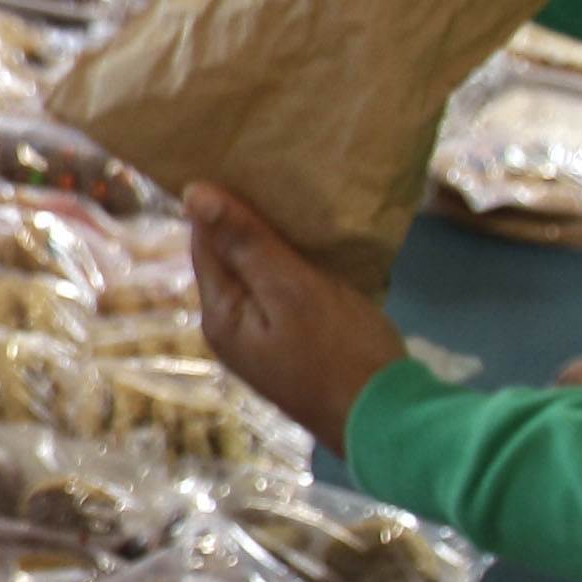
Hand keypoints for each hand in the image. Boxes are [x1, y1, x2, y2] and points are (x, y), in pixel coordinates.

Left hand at [185, 181, 414, 447]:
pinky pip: (284, 290)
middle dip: (249, 219)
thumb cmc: (340, 352)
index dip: (221, 202)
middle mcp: (231, 328)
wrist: (388, 420)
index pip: (205, 242)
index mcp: (220, 315)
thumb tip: (193, 193)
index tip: (246, 160)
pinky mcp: (294, 341)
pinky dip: (297, 265)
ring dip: (276, 240)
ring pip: (259, 272)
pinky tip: (319, 243)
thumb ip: (247, 243)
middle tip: (276, 171)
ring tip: (298, 197)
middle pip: (230, 257)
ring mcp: (262, 338)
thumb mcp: (294, 290)